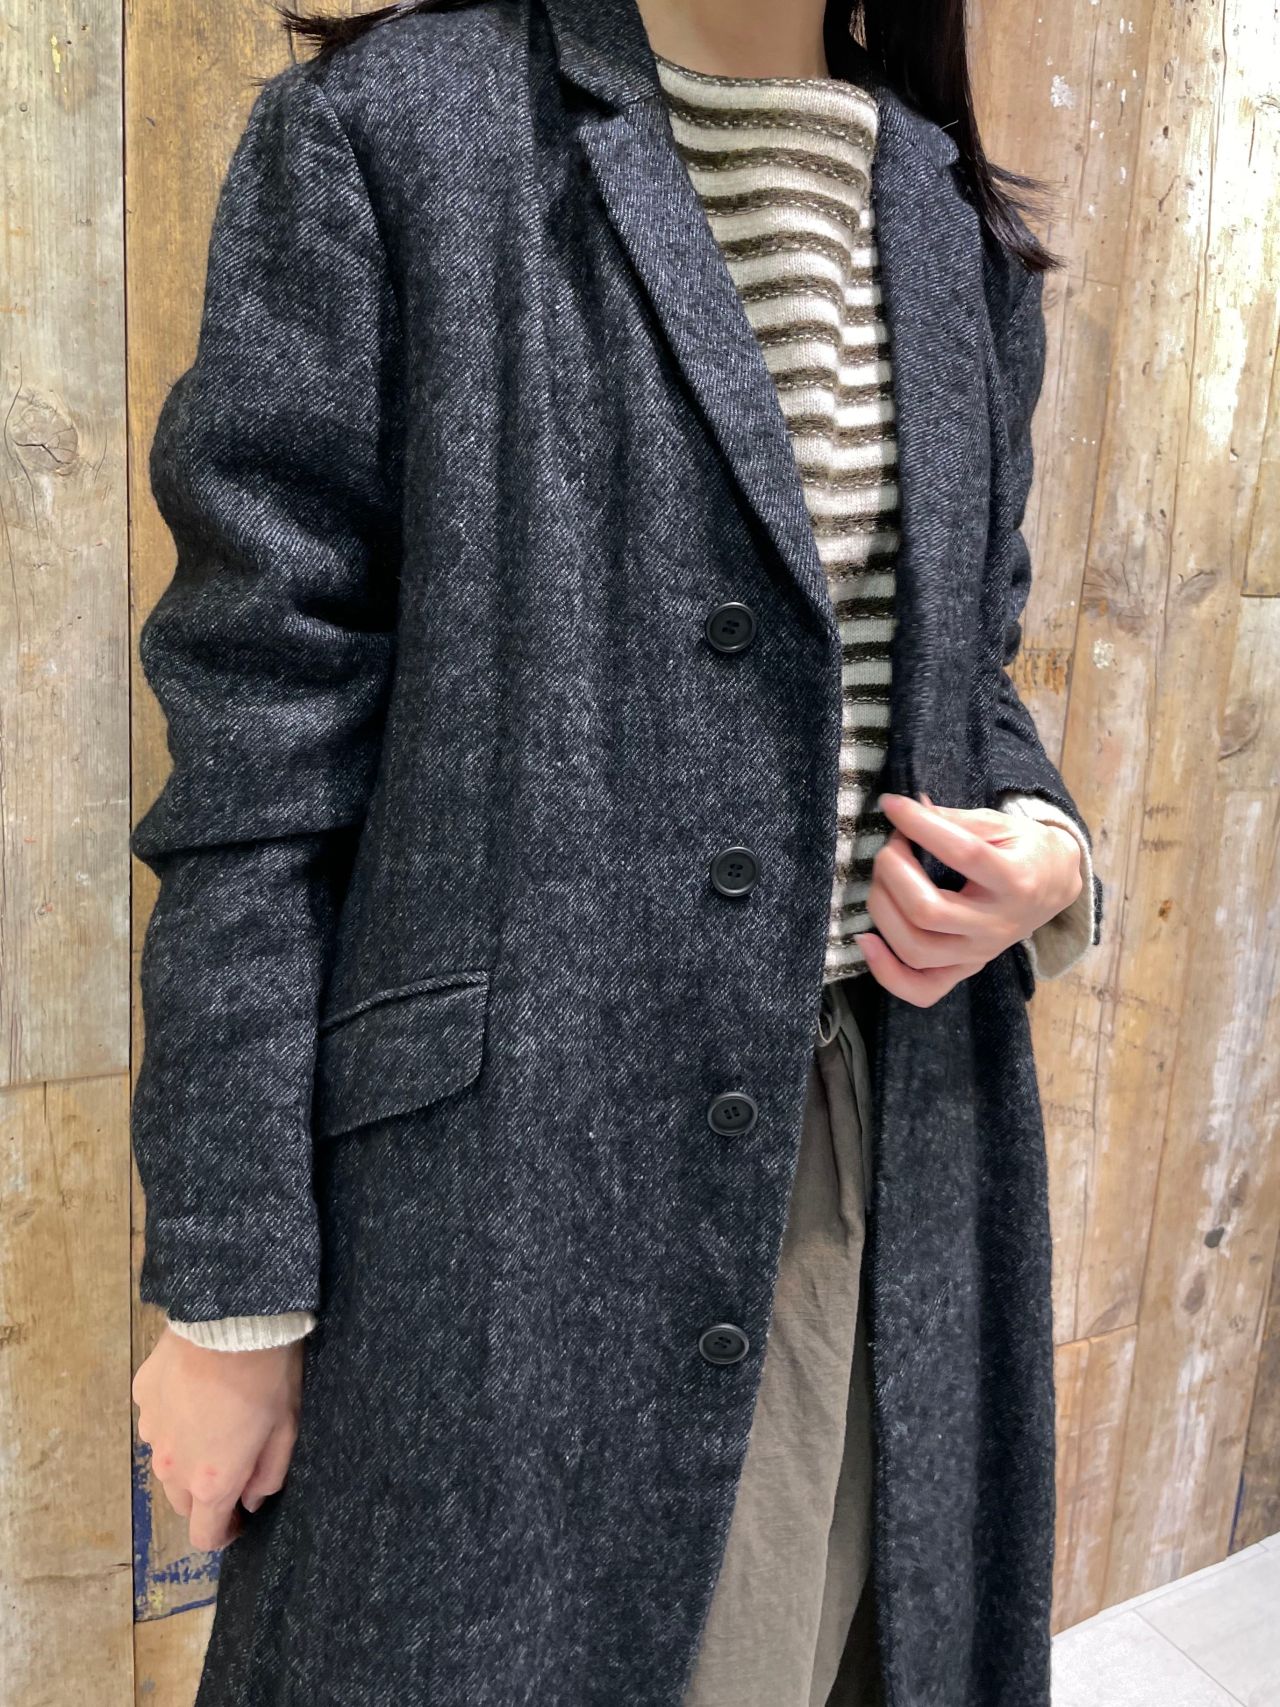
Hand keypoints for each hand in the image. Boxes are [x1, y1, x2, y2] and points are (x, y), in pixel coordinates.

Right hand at [132, 1324, 304, 1551]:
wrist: (229, 1318)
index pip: (204, 1535)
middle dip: (205, 1493)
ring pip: (165, 1460)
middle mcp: (172, 1466)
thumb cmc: (267, 1376)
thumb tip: (250, 1500)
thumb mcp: (286, 1428)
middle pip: (182, 1501)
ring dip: (185, 1454)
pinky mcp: (141, 1396)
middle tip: (231, 1460)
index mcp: (211, 1482)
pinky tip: (196, 1389)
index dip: (224, 1533)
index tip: (238, 1518)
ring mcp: (151, 1430)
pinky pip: (157, 1419)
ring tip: (214, 1420)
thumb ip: (268, 1475)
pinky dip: (173, 1416)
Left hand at [855, 791, 1083, 1007]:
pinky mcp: (965, 969)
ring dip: (882, 909)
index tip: (892, 805)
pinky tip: (867, 941)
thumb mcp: (1000, 824)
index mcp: (1016, 880)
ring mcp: (980, 953)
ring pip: (916, 949)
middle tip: (891, 846)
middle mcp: (997, 925)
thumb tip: (910, 809)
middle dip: (893, 871)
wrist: (1055, 885)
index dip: (920, 825)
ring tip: (882, 879)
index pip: (962, 854)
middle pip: (928, 911)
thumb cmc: (1022, 849)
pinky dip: (887, 973)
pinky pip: (922, 990)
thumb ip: (956, 819)